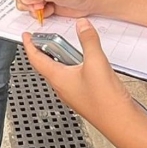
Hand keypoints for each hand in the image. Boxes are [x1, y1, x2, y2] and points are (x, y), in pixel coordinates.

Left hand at [22, 19, 136, 135]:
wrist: (120, 122)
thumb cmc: (104, 101)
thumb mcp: (96, 62)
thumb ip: (88, 40)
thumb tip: (82, 26)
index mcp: (58, 79)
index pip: (36, 60)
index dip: (29, 46)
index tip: (26, 36)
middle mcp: (63, 87)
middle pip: (47, 65)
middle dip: (44, 50)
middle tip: (44, 37)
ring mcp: (74, 93)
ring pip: (61, 71)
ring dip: (61, 57)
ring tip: (67, 45)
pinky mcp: (85, 96)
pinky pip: (74, 77)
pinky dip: (75, 65)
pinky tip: (88, 62)